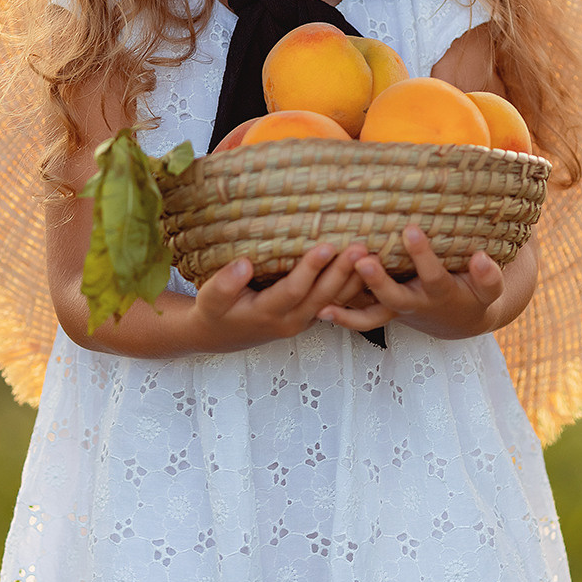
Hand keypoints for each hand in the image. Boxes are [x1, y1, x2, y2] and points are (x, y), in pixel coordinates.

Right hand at [188, 241, 378, 351]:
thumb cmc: (215, 312)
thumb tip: (244, 264)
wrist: (221, 335)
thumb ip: (224, 284)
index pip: (294, 291)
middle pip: (322, 296)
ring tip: (372, 254)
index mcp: (267, 314)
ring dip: (353, 279)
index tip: (326, 246)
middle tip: (360, 247)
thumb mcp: (210, 300)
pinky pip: (336, 302)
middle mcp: (291, 321)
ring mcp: (304, 321)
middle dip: (342, 271)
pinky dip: (352, 286)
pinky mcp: (310, 316)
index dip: (310, 269)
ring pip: (335, 302)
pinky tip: (366, 267)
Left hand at [318, 224, 510, 339]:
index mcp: (440, 293)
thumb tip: (480, 258)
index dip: (422, 255)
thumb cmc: (474, 294)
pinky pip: (359, 317)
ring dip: (348, 308)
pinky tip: (317, 306)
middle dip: (378, 281)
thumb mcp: (489, 289)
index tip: (410, 229)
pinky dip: (340, 315)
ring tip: (324, 301)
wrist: (460, 320)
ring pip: (371, 314)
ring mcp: (395, 310)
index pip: (432, 275)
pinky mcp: (380, 312)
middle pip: (394, 298)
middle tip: (362, 259)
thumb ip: (489, 276)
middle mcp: (415, 305)